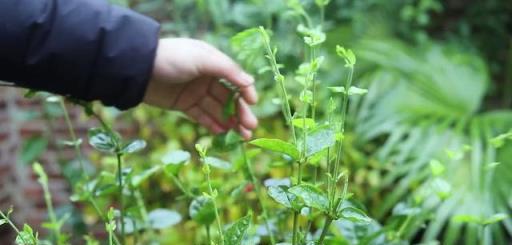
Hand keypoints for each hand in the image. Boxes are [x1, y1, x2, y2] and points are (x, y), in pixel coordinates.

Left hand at [143, 38, 257, 138]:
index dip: (245, 91)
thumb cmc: (174, 58)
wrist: (138, 68)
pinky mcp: (183, 104)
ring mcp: (195, 92)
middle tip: (250, 128)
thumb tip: (250, 82)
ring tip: (241, 136)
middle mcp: (206, 77)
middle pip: (228, 98)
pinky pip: (201, 116)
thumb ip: (228, 70)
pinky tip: (223, 133)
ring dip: (230, 122)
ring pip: (217, 109)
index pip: (235, 79)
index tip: (253, 103)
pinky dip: (212, 124)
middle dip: (240, 113)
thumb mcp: (203, 59)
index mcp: (213, 63)